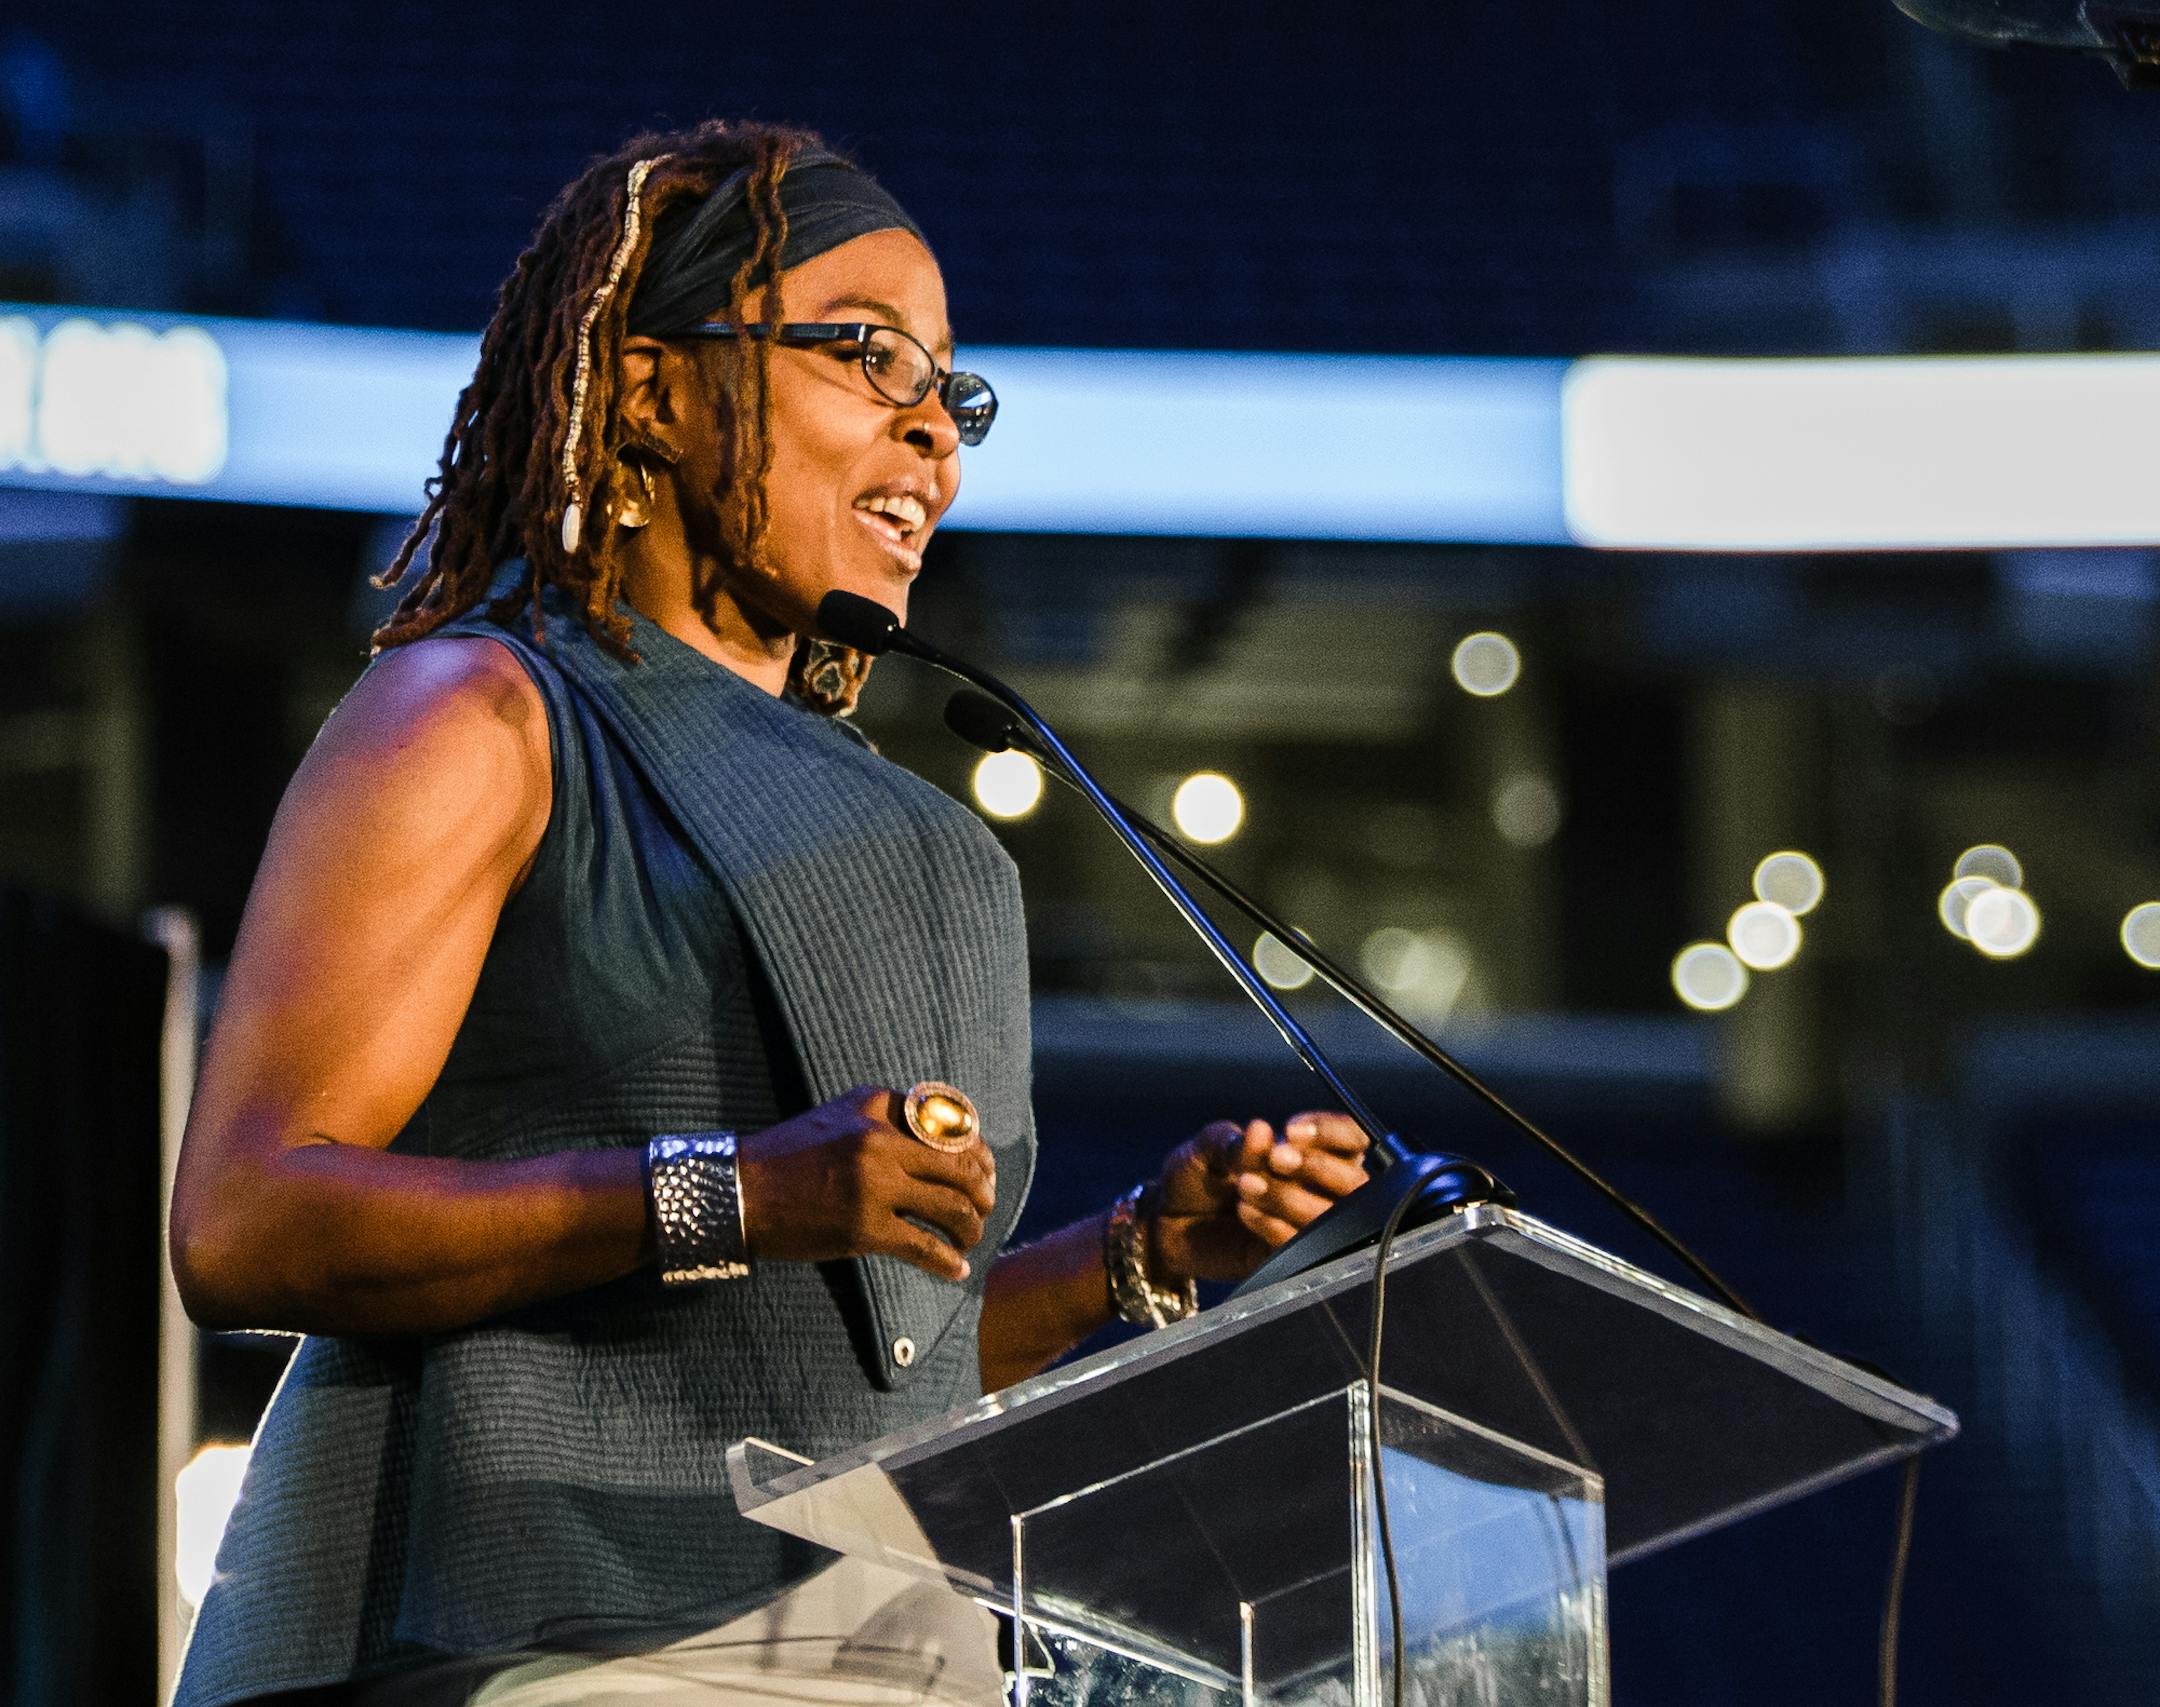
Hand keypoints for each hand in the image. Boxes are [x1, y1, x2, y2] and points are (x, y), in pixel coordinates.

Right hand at [736, 1087, 995, 1282]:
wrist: (740, 1191)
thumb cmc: (790, 1155)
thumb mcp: (840, 1116)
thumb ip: (887, 1117)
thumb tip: (945, 1138)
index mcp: (877, 1108)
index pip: (950, 1127)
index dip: (977, 1153)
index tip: (984, 1171)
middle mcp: (880, 1142)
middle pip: (959, 1168)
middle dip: (982, 1192)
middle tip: (985, 1208)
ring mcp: (873, 1186)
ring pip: (950, 1208)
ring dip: (970, 1227)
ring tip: (969, 1239)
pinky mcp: (863, 1229)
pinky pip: (923, 1246)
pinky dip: (946, 1261)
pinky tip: (956, 1269)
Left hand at [1147, 1111, 1370, 1285]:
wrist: (1166, 1221)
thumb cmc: (1196, 1175)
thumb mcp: (1209, 1146)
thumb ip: (1236, 1141)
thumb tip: (1261, 1132)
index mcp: (1311, 1153)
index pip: (1350, 1139)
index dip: (1331, 1132)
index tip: (1291, 1130)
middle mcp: (1319, 1190)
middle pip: (1355, 1181)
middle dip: (1317, 1166)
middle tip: (1276, 1158)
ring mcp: (1308, 1227)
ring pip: (1332, 1216)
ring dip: (1291, 1196)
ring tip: (1245, 1184)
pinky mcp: (1290, 1259)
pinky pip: (1301, 1246)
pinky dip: (1275, 1226)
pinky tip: (1245, 1211)